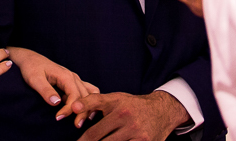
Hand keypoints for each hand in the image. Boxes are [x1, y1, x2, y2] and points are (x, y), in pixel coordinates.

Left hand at [7, 47, 99, 124]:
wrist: (30, 59)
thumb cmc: (31, 68)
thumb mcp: (35, 79)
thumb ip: (46, 90)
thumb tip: (56, 103)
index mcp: (66, 76)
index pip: (74, 95)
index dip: (69, 109)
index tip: (59, 118)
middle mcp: (73, 77)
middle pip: (84, 96)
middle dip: (82, 112)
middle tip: (76, 125)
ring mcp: (74, 80)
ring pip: (88, 94)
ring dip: (88, 107)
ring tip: (82, 120)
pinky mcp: (72, 83)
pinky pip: (86, 92)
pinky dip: (88, 102)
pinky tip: (86, 112)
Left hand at [72, 91, 189, 140]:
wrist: (162, 110)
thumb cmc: (133, 105)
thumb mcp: (116, 98)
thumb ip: (94, 102)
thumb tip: (73, 108)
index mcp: (118, 108)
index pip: (96, 122)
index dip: (84, 132)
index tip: (76, 131)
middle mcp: (128, 120)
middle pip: (101, 139)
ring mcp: (137, 134)